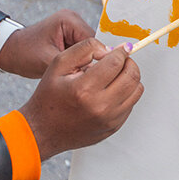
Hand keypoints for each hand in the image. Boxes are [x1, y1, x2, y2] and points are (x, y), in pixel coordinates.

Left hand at [0, 9, 97, 78]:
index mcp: (69, 20)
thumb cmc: (24, 54)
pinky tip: (76, 72)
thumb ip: (73, 65)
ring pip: (91, 49)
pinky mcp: (71, 36)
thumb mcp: (48, 61)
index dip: (97, 60)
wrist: (9, 51)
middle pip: (95, 44)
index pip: (94, 41)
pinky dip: (80, 61)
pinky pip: (83, 51)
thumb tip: (96, 72)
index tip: (95, 77)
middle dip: (91, 61)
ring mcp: (73, 28)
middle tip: (85, 77)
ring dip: (86, 62)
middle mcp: (74, 20)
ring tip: (79, 75)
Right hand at [18, 39, 141, 159]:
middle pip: (132, 76)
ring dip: (129, 78)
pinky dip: (125, 94)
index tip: (121, 49)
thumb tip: (111, 49)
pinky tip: (110, 91)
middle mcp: (100, 107)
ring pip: (136, 90)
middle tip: (120, 60)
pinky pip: (131, 104)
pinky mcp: (113, 127)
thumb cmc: (48, 98)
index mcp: (85, 89)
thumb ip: (85, 49)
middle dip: (129, 63)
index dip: (121, 51)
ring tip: (114, 76)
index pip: (116, 62)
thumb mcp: (58, 64)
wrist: (42, 130)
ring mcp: (109, 120)